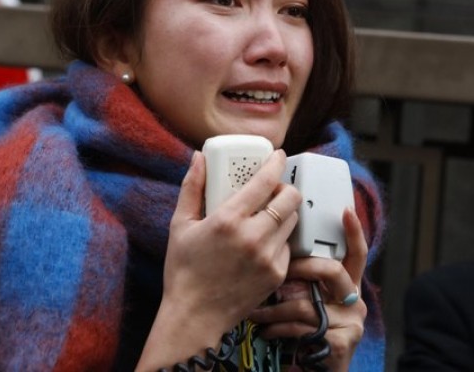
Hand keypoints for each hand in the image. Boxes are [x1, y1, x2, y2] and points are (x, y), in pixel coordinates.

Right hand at [136, 150, 301, 370]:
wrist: (194, 317)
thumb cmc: (183, 270)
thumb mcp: (180, 225)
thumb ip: (192, 187)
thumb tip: (199, 157)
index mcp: (228, 220)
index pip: (265, 182)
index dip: (276, 163)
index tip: (278, 155)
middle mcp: (253, 237)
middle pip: (290, 199)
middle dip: (286, 188)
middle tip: (274, 189)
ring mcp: (268, 258)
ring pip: (293, 221)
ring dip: (285, 213)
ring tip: (268, 215)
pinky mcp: (277, 275)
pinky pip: (288, 247)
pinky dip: (280, 240)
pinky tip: (263, 243)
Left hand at [248, 208, 368, 371]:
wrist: (313, 370)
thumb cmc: (304, 331)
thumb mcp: (305, 299)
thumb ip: (301, 278)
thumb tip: (278, 250)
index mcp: (347, 284)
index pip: (356, 253)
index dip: (354, 231)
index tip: (345, 210)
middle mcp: (354, 299)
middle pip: (331, 270)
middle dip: (299, 268)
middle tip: (276, 274)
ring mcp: (351, 321)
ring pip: (307, 303)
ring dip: (275, 308)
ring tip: (257, 312)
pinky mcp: (342, 342)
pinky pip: (303, 327)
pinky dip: (279, 328)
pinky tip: (266, 331)